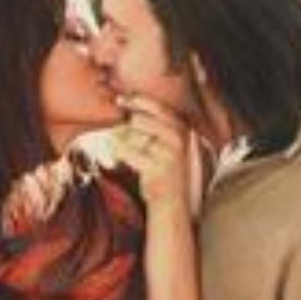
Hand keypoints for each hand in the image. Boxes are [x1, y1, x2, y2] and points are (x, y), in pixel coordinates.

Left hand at [112, 96, 190, 210]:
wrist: (171, 200)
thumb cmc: (162, 167)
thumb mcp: (164, 142)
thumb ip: (151, 123)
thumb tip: (124, 103)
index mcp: (181, 128)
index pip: (157, 106)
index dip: (136, 100)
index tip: (119, 99)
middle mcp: (178, 138)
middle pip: (138, 120)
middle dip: (125, 125)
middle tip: (121, 132)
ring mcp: (168, 153)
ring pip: (131, 137)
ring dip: (122, 142)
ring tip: (127, 151)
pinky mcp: (156, 168)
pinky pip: (126, 153)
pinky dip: (119, 155)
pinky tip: (122, 160)